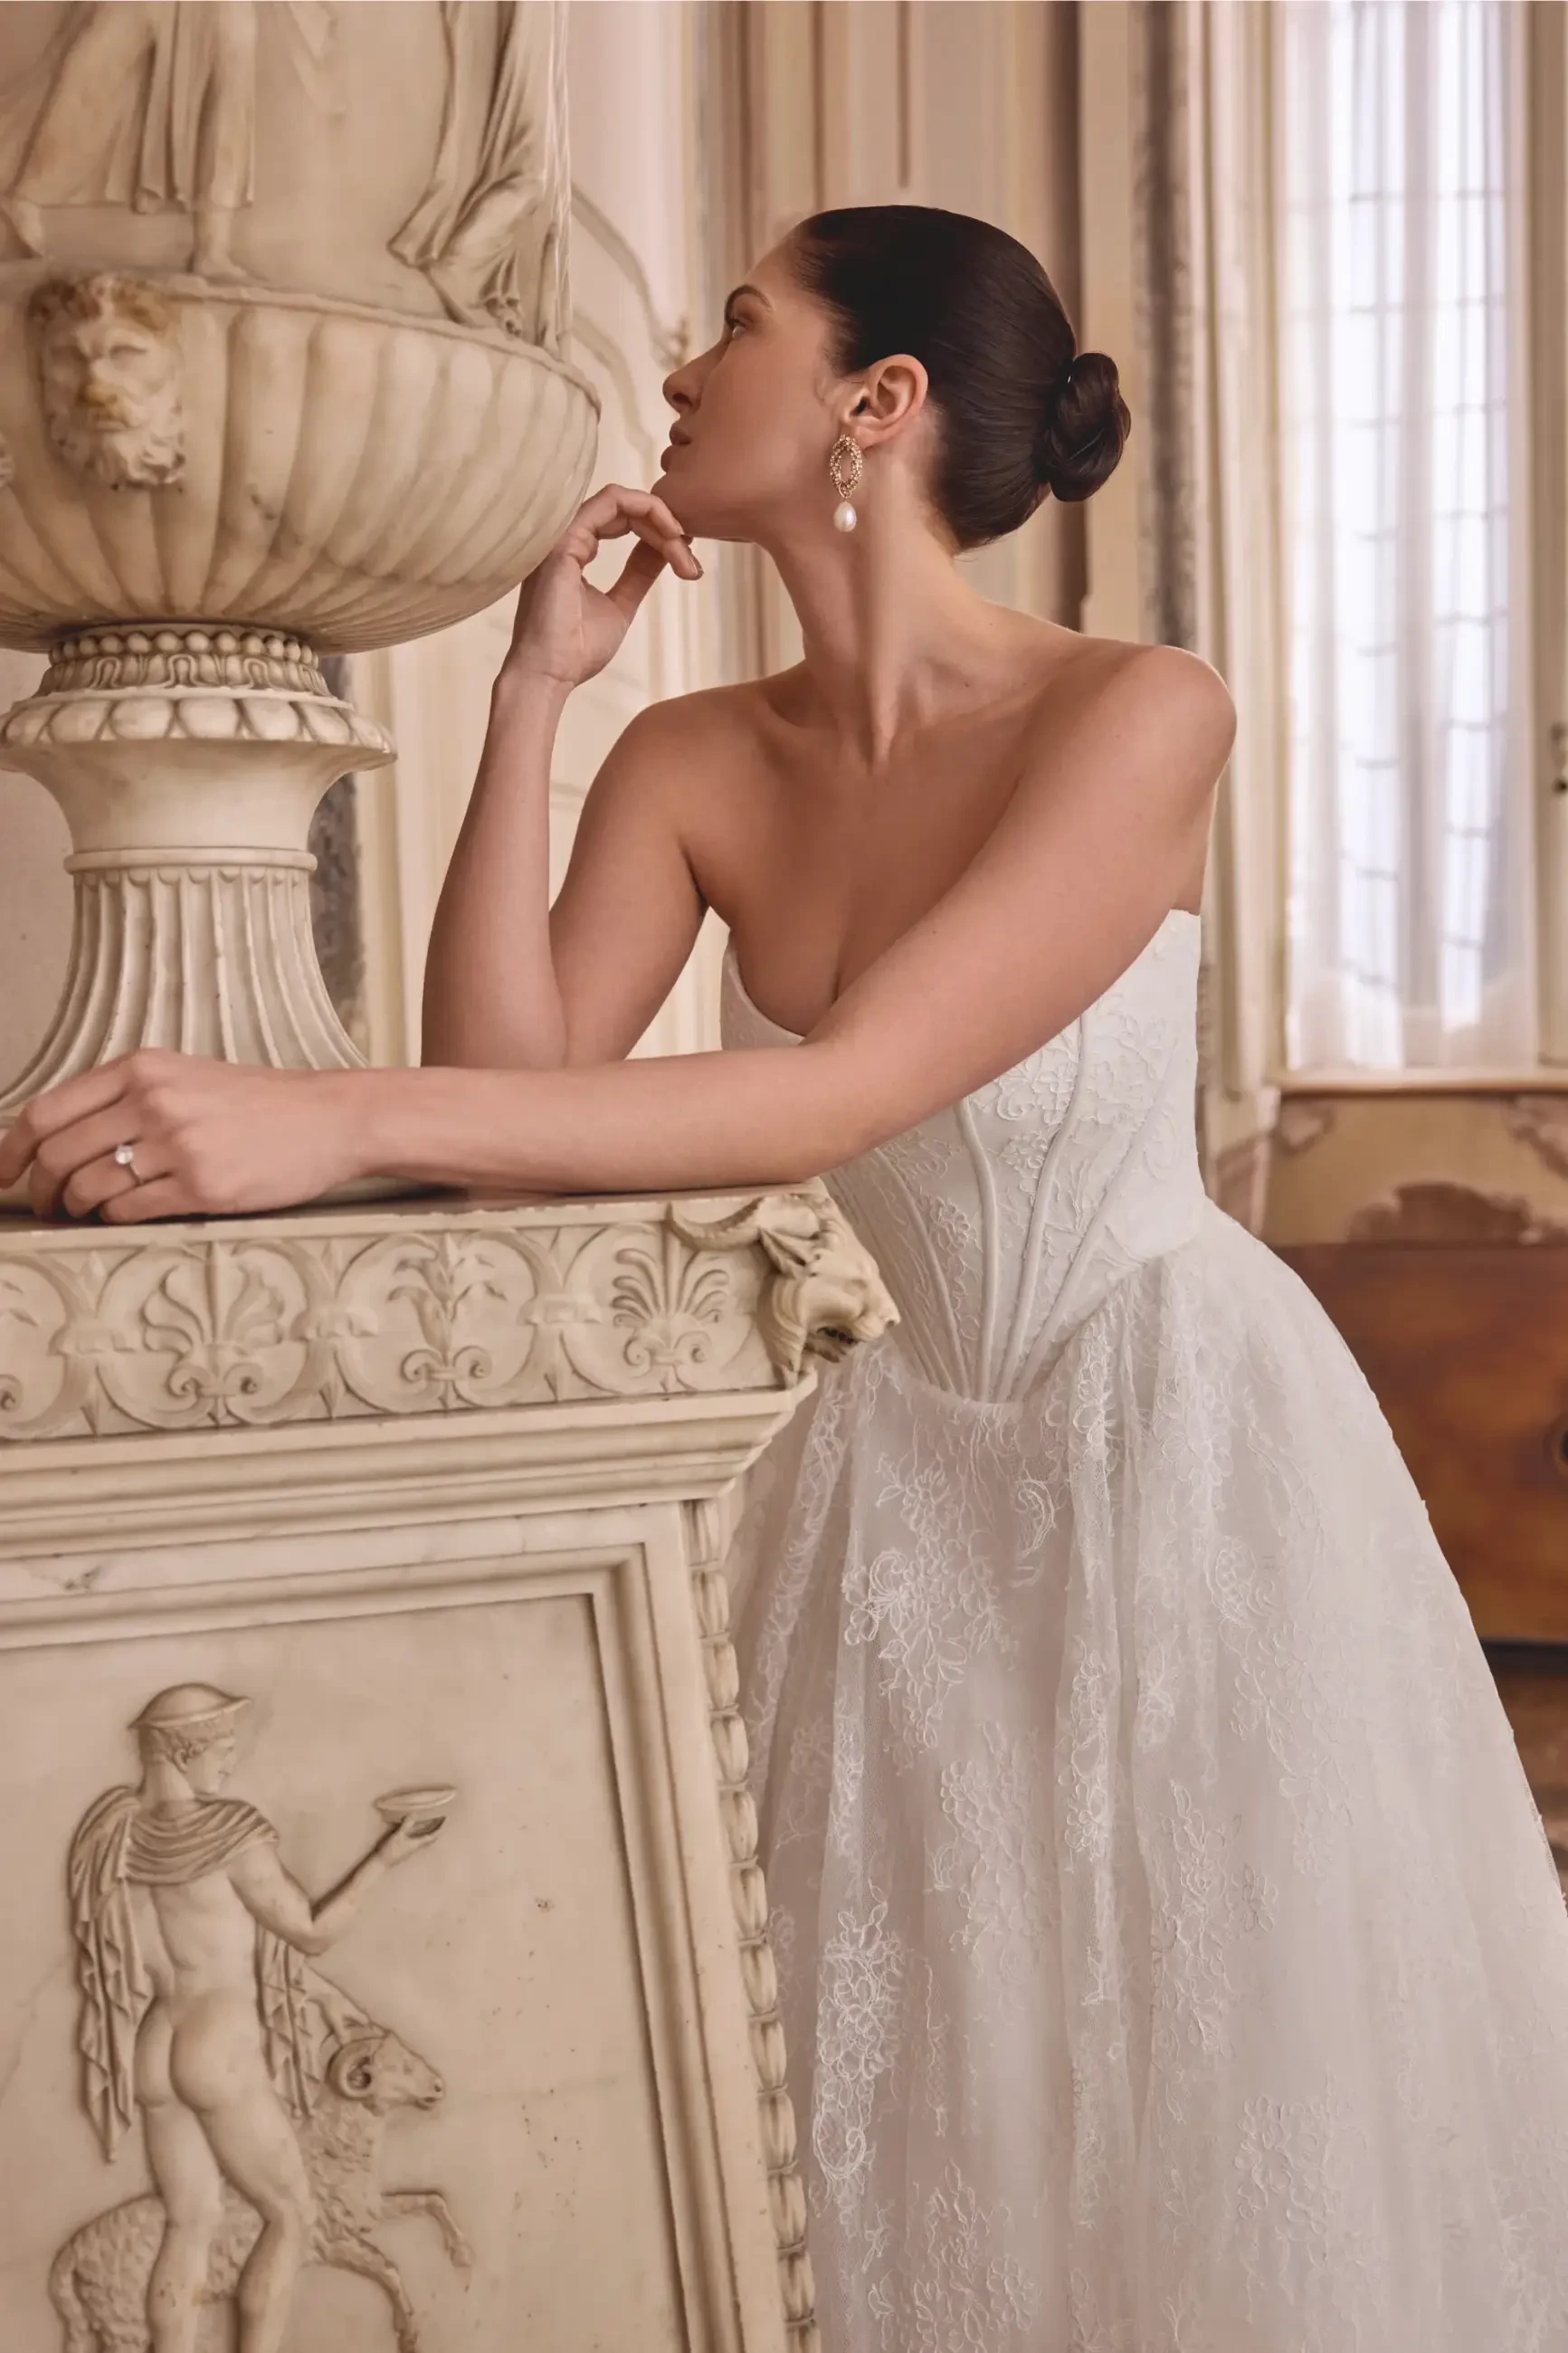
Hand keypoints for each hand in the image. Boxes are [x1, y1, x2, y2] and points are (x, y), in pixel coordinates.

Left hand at [0, 1049, 367, 1221]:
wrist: (329, 1118)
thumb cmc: (255, 1103)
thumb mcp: (184, 1077)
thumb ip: (124, 1098)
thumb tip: (56, 1139)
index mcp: (143, 1068)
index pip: (47, 1112)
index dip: (11, 1150)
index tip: (2, 1173)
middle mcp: (154, 1102)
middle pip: (59, 1155)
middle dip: (40, 1190)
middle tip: (43, 1206)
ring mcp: (179, 1146)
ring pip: (90, 1188)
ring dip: (77, 1209)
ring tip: (83, 1213)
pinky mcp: (203, 1188)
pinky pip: (129, 1212)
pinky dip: (114, 1219)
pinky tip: (123, 1215)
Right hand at [378, 1813, 446, 1864]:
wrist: (380, 1863)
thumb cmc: (390, 1850)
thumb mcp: (398, 1835)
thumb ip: (406, 1825)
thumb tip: (415, 1814)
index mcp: (417, 1843)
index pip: (432, 1835)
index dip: (439, 1828)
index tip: (444, 1819)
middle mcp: (416, 1846)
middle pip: (430, 1837)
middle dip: (435, 1828)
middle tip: (439, 1818)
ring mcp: (411, 1848)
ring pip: (423, 1838)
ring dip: (428, 1830)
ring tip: (430, 1822)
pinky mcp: (405, 1848)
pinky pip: (416, 1838)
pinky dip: (419, 1832)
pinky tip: (414, 1828)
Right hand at [503, 481, 702, 690]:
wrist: (550, 675)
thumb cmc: (576, 650)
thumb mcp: (621, 604)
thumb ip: (638, 573)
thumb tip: (664, 549)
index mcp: (575, 549)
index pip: (622, 519)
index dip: (659, 531)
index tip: (687, 560)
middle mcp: (567, 535)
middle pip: (626, 507)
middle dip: (667, 526)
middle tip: (690, 561)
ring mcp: (564, 533)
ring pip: (621, 500)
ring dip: (661, 518)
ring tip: (683, 548)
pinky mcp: (567, 538)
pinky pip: (611, 503)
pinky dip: (647, 512)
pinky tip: (669, 538)